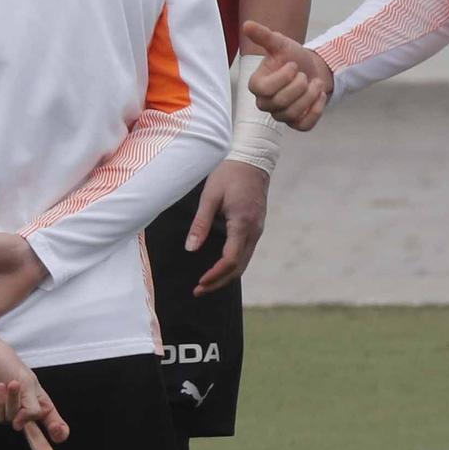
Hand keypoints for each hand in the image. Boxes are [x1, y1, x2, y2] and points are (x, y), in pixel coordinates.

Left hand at [0, 334, 69, 449]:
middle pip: (35, 436)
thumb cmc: (4, 363)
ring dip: (12, 401)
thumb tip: (23, 425)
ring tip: (9, 383)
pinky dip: (0, 402)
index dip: (57, 428)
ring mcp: (5, 415)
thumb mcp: (25, 380)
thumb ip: (29, 403)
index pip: (51, 420)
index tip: (60, 435)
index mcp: (37, 400)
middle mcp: (22, 411)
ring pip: (13, 419)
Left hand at [186, 160, 267, 294]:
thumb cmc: (229, 174)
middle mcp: (254, 230)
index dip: (215, 275)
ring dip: (226, 276)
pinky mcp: (256, 226)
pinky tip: (220, 267)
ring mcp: (258, 229)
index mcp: (242, 223)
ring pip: (244, 261)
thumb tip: (191, 249)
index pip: (230, 260)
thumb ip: (201, 224)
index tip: (199, 283)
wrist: (252, 159)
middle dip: (219, 282)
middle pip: (239, 267)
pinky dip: (233, 265)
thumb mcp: (210, 196)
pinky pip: (246, 252)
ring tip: (207, 284)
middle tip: (198, 290)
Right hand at [242, 20, 330, 130]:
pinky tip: (320, 95)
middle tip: (304, 74)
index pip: (264, 89)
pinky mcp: (296, 123)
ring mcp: (280, 115)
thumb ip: (263, 36)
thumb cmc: (292, 57)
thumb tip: (247, 25)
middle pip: (280, 103)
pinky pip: (304, 126)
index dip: (283, 77)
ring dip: (310, 95)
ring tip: (314, 82)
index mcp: (257, 85)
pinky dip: (316, 110)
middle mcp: (265, 103)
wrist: (311, 68)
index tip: (293, 65)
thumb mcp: (279, 44)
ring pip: (293, 114)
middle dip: (299, 85)